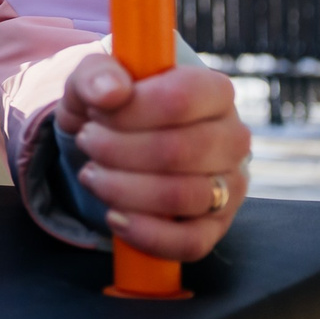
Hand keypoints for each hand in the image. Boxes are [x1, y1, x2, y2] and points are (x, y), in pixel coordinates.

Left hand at [58, 55, 250, 261]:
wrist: (117, 142)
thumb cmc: (114, 105)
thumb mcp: (96, 80)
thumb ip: (97, 75)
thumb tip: (109, 92)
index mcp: (213, 91)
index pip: (181, 99)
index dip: (130, 111)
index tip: (95, 113)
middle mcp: (232, 139)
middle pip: (180, 151)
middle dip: (117, 150)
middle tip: (87, 141)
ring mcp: (230, 186)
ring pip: (183, 197)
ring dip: (123, 189)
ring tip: (92, 174)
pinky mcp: (216, 226)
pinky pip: (191, 243)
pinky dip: (146, 234)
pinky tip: (114, 217)